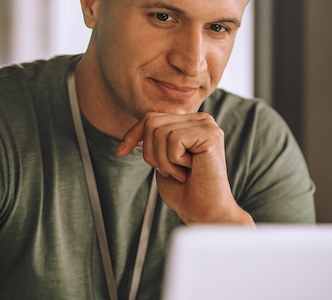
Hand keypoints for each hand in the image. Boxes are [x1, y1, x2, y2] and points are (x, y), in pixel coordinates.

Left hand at [116, 112, 253, 224]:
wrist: (203, 213)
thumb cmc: (183, 191)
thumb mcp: (160, 160)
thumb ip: (153, 140)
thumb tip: (133, 132)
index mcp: (189, 123)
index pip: (150, 118)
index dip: (132, 135)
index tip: (120, 152)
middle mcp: (201, 120)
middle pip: (152, 122)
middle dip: (150, 153)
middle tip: (168, 172)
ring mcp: (207, 125)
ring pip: (160, 132)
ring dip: (163, 161)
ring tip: (180, 173)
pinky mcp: (210, 135)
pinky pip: (174, 139)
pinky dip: (174, 161)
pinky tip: (190, 171)